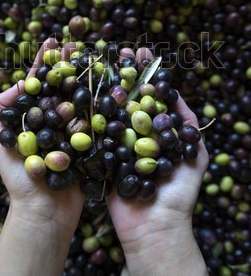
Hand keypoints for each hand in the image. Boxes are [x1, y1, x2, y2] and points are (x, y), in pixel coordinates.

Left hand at [0, 38, 84, 274]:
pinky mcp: (92, 142)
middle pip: (62, 84)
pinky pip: (97, 118)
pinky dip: (103, 100)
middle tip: (76, 42)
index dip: (44, 60)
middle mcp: (55, 119)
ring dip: (87, 75)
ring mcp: (74, 129)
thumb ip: (0, 111)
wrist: (46, 211)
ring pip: (81, 97)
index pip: (39, 82)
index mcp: (34, 116)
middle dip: (68, 62)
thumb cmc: (19, 178)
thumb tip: (17, 84)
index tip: (51, 40)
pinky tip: (110, 81)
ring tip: (93, 54)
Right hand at [106, 47, 208, 275]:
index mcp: (155, 131)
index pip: (149, 95)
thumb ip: (187, 126)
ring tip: (98, 61)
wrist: (153, 226)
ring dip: (104, 86)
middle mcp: (134, 134)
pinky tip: (81, 91)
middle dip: (123, 73)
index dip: (145, 73)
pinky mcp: (100, 158)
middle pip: (127, 97)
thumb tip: (178, 95)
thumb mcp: (194, 155)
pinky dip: (88, 113)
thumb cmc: (177, 192)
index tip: (141, 50)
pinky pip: (94, 133)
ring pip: (109, 111)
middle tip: (118, 49)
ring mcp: (116, 144)